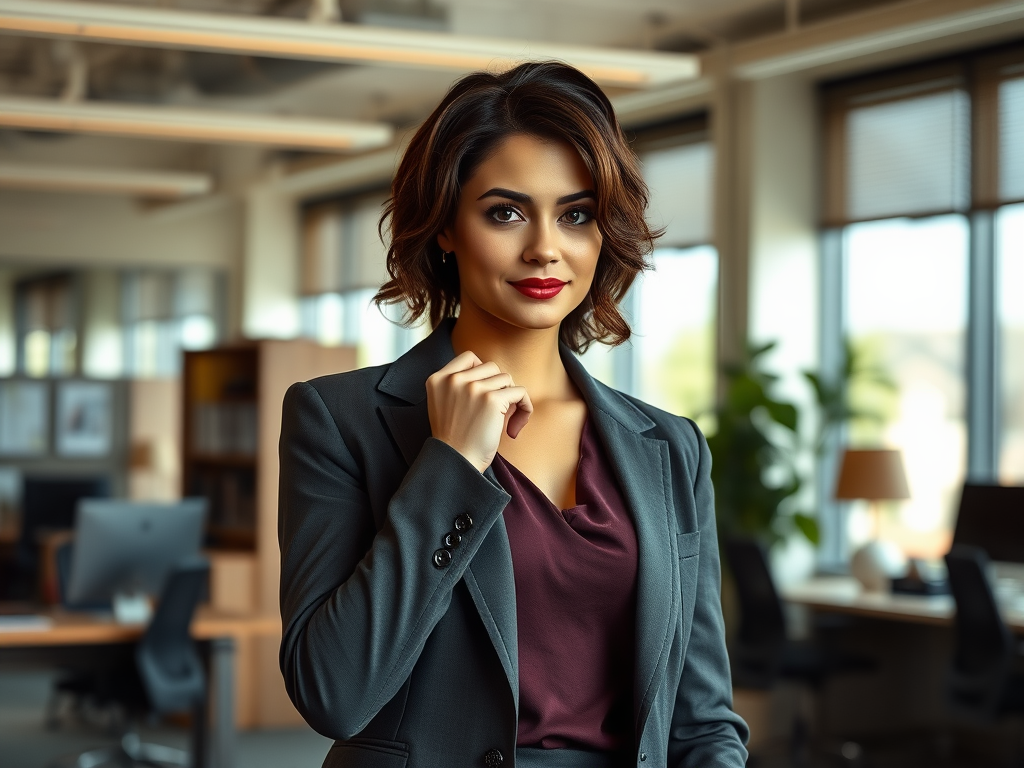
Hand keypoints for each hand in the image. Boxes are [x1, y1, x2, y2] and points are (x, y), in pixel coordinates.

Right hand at [426, 351, 532, 472]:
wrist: (456, 463)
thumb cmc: (454, 440)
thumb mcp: (444, 405)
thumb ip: (458, 386)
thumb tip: (491, 376)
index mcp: (438, 379)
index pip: (469, 357)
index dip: (483, 372)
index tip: (485, 393)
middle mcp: (454, 379)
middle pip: (492, 367)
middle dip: (499, 387)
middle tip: (498, 411)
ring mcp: (473, 388)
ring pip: (507, 379)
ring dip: (512, 399)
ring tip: (507, 421)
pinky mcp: (491, 399)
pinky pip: (520, 393)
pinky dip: (524, 409)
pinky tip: (514, 428)